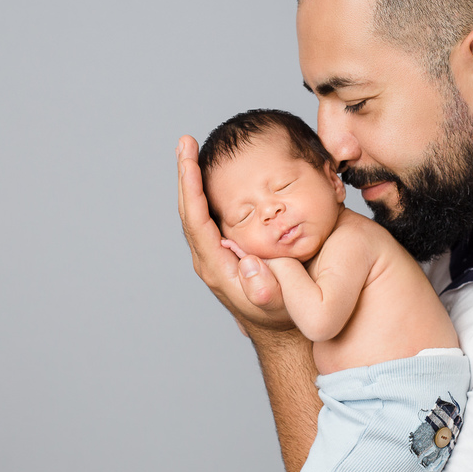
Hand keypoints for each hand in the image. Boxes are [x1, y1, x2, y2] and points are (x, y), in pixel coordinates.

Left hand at [176, 136, 291, 329]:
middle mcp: (208, 259)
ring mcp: (213, 255)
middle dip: (186, 175)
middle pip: (189, 211)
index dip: (191, 187)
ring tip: (191, 151)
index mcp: (217, 266)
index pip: (196, 220)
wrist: (283, 329)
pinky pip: (206, 217)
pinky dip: (204, 193)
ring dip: (192, 181)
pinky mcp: (221, 252)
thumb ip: (267, 290)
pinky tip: (209, 176)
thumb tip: (247, 266)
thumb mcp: (283, 305)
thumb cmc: (287, 315)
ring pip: (195, 212)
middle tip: (185, 142)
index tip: (188, 158)